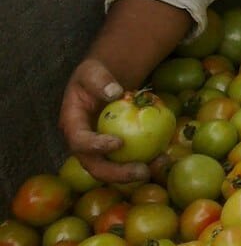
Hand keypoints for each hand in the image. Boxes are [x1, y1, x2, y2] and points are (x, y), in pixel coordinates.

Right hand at [59, 58, 150, 183]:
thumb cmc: (95, 76)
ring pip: (112, 169)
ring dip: (134, 173)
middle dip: (116, 174)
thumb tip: (115, 92)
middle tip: (142, 171)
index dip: (95, 146)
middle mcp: (82, 143)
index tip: (118, 143)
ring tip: (158, 165)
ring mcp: (97, 149)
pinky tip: (163, 158)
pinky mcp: (114, 151)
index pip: (79, 141)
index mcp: (72, 124)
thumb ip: (100, 81)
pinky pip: (127, 160)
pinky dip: (145, 161)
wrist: (103, 83)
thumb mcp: (93, 71)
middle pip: (95, 165)